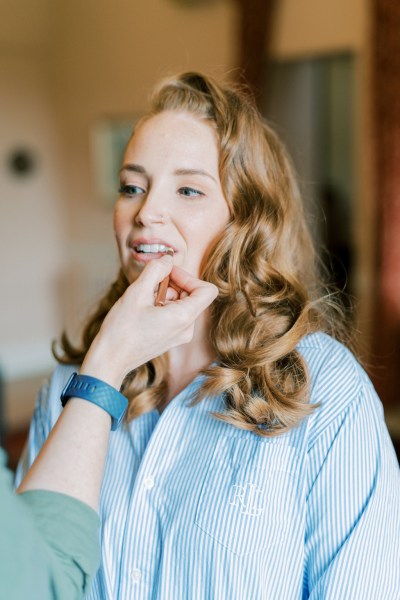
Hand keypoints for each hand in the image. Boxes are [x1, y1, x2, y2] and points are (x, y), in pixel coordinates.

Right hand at [81, 255, 217, 388]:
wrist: (110, 360)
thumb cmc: (121, 330)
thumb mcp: (137, 292)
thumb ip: (156, 270)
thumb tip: (168, 259)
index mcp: (184, 318)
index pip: (207, 290)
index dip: (189, 276)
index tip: (168, 275)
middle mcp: (187, 328)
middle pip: (193, 295)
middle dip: (173, 284)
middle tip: (149, 285)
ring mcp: (180, 335)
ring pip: (182, 303)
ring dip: (165, 294)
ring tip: (143, 298)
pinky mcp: (171, 338)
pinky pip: (174, 314)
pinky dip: (161, 305)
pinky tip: (143, 309)